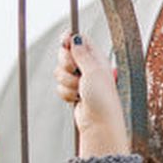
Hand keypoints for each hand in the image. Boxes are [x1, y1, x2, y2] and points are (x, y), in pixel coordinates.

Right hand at [55, 33, 129, 155]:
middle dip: (66, 64)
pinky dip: (66, 93)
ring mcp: (79, 80)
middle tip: (75, 73)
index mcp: (96, 58)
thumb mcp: (93, 71)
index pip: (79, 39)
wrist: (100, 124)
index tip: (64, 43)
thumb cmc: (102, 99)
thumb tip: (75, 38)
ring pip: (60, 72)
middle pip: (65, 54)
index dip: (69, 39)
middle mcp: (87, 67)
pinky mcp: (73, 92)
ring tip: (80, 90)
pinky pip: (60, 86)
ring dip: (67, 82)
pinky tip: (77, 99)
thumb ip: (82, 53)